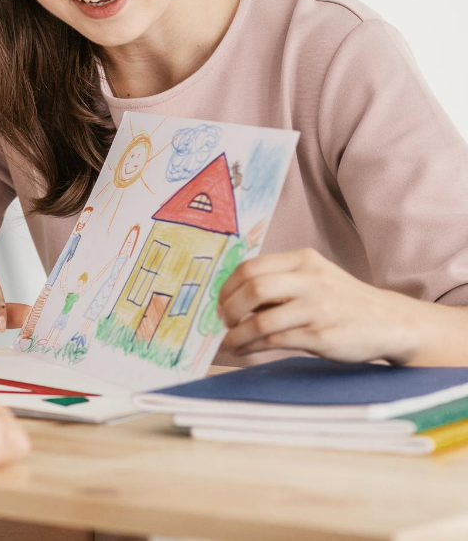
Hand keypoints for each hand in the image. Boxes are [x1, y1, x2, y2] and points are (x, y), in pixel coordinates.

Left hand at [218, 248, 419, 362]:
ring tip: (229, 342)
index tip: (219, 302)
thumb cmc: (343, 301)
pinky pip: (275, 341)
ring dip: (237, 334)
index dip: (228, 286)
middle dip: (228, 308)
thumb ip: (280, 282)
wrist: (391, 322)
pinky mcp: (322, 335)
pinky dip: (252, 346)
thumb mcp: (315, 278)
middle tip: (222, 322)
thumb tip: (231, 298)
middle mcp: (310, 280)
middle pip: (252, 288)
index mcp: (303, 260)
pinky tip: (245, 350)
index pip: (251, 267)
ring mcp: (317, 308)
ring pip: (260, 320)